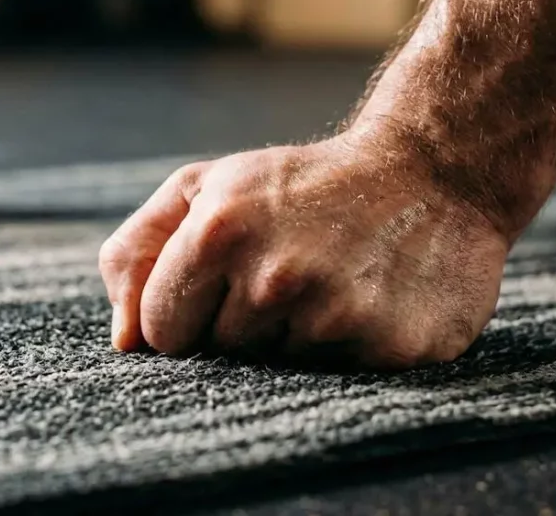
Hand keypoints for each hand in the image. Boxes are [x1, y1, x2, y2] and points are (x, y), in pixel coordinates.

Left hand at [98, 134, 507, 369]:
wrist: (431, 173)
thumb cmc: (299, 186)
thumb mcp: (207, 188)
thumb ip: (139, 252)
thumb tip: (124, 342)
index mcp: (218, 231)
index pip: (160, 333)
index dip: (188, 312)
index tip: (225, 282)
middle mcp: (275, 276)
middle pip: (220, 356)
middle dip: (244, 324)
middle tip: (291, 270)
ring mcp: (336, 316)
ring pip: (276, 373)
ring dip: (297, 338)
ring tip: (331, 282)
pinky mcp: (391, 348)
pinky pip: (337, 382)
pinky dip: (348, 351)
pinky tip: (370, 301)